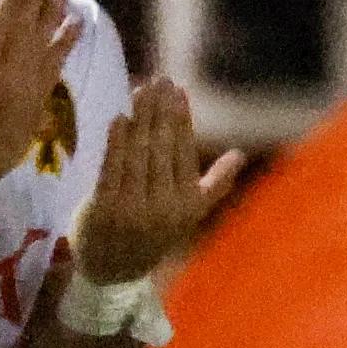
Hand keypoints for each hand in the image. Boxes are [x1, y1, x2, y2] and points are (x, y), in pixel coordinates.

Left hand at [72, 76, 244, 283]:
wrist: (113, 268)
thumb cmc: (153, 231)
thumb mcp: (188, 212)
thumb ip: (214, 184)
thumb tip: (242, 154)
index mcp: (188, 203)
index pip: (184, 152)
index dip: (181, 119)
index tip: (178, 90)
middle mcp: (164, 206)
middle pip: (162, 148)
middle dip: (160, 111)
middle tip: (158, 80)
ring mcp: (133, 208)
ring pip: (138, 155)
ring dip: (139, 118)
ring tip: (140, 89)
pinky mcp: (104, 208)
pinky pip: (111, 170)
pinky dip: (115, 143)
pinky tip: (118, 118)